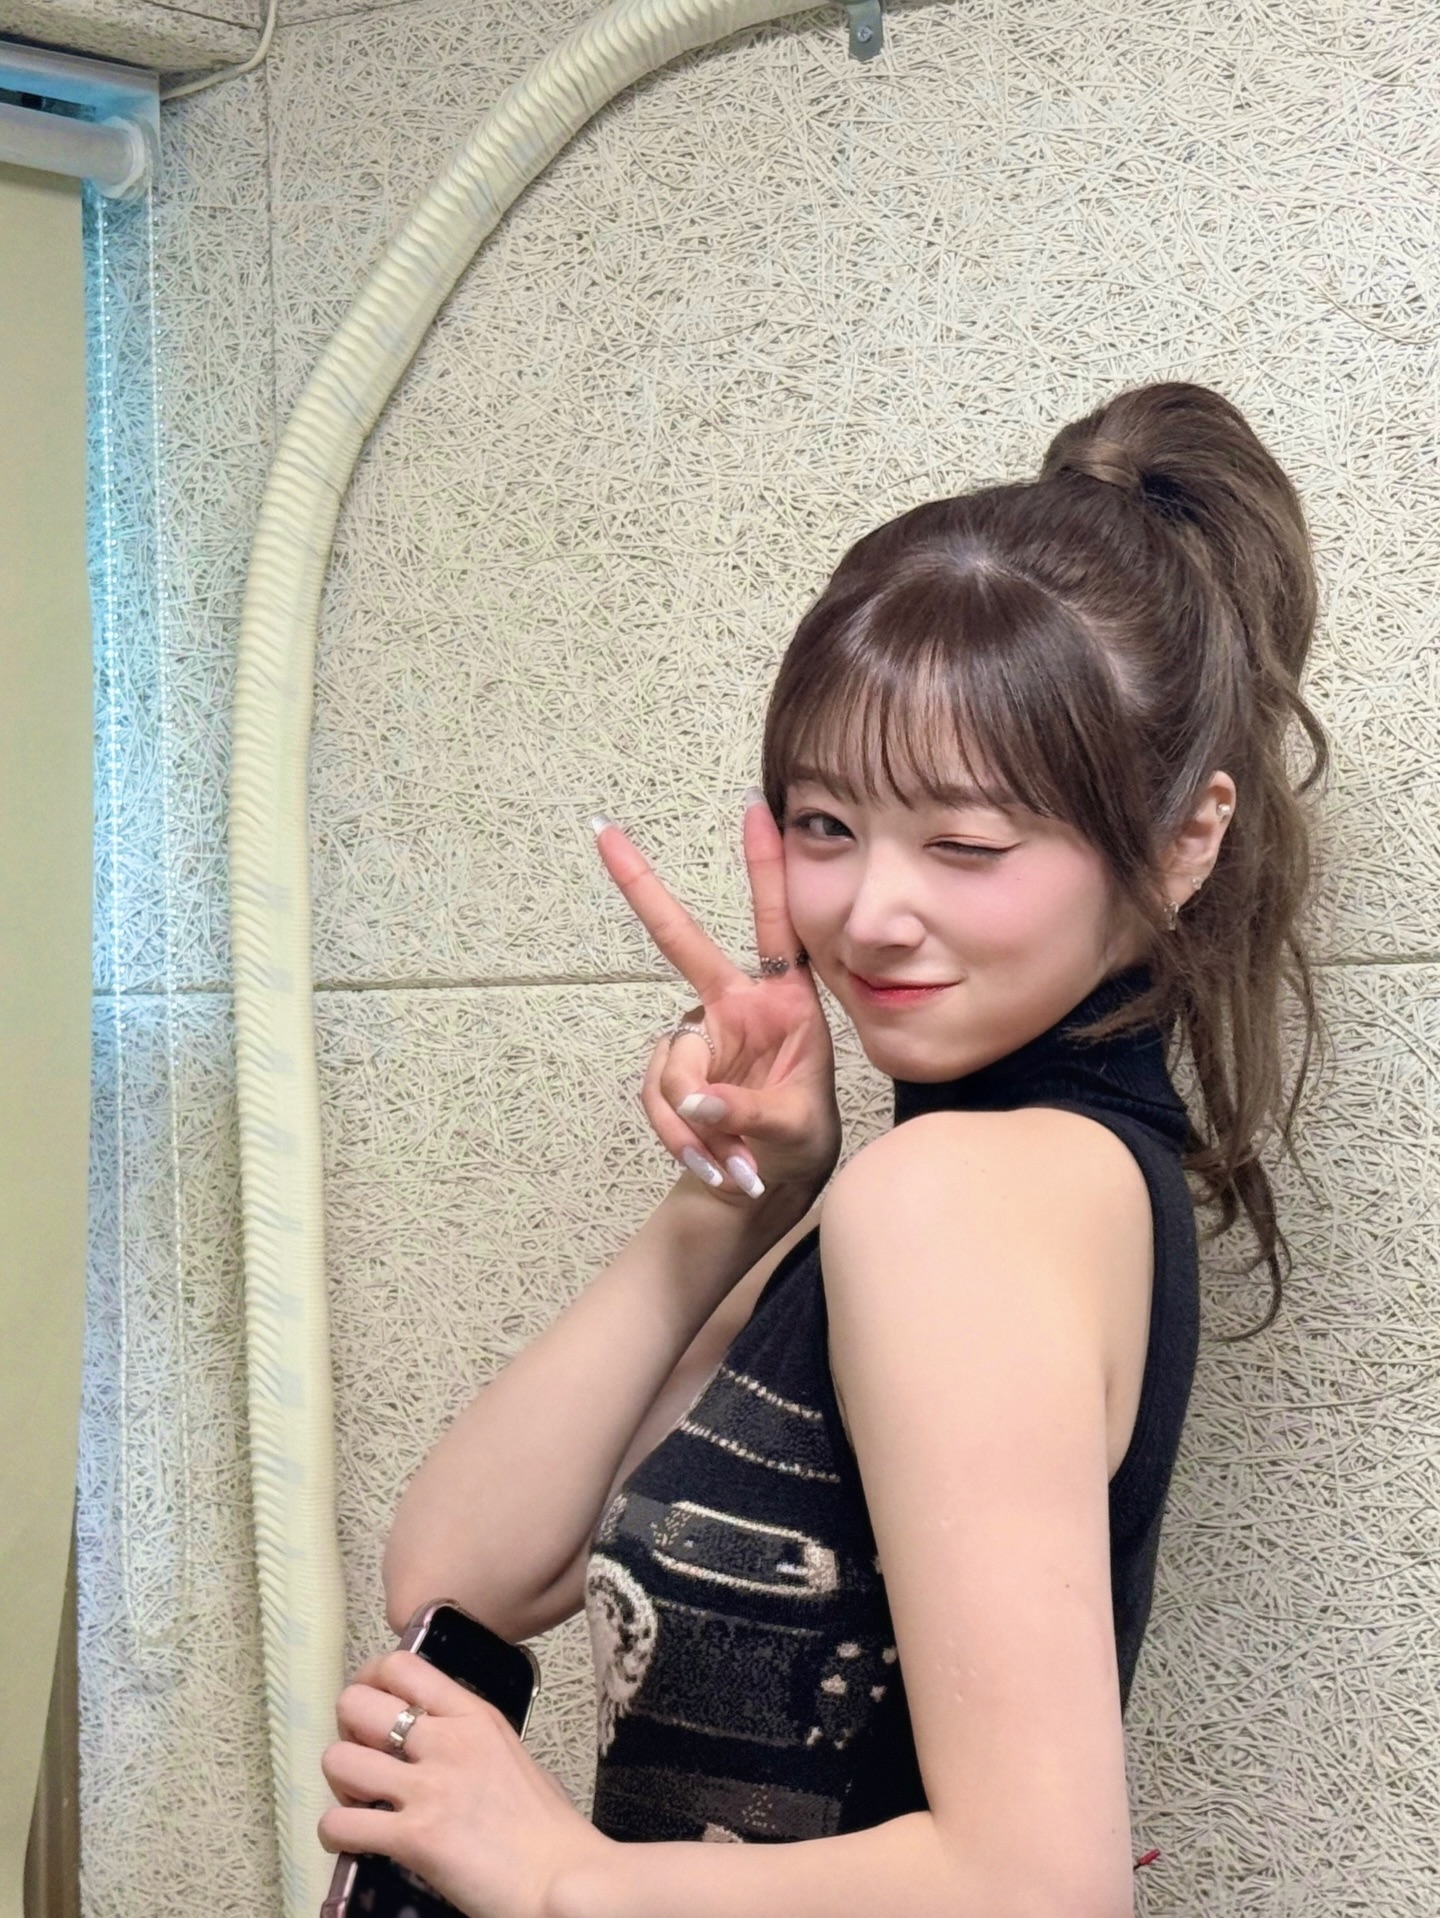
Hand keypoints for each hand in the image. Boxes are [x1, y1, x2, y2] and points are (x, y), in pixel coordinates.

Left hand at [319, 1649, 608, 1917]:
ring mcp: (430, 1787)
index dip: (371, 1683)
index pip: (402, 1665)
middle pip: (357, 1704)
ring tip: (359, 1802)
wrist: (565, 1881)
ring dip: (339, 1785)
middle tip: (363, 1760)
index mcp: (474, 1717)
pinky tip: (355, 1843)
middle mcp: (448, 1741)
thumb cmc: (550, 1832)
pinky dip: (335, 1835)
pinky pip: (340, 1824)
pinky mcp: (415, 1837)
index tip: (371, 1709)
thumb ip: (475, 1743)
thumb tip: (449, 1751)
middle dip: (347, 1733)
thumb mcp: (514, 1758)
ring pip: (338, 1760)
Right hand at [593, 791, 840, 1206]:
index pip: (773, 926)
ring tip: (730, 1162)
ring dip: (691, 1122)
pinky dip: (681, 1139)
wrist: (765, 1186)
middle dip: (641, 886)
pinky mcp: (672, 1072)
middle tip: (603, 832)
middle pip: (678, 941)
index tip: (756, 808)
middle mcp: (734, 1008)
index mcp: (783, 1004)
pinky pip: (658, 1098)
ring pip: (670, 1063)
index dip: (765, 868)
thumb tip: (696, 1101)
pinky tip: (715, 1167)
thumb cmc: (798, 1143)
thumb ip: (747, 1112)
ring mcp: (698, 1038)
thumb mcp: (793, 1131)